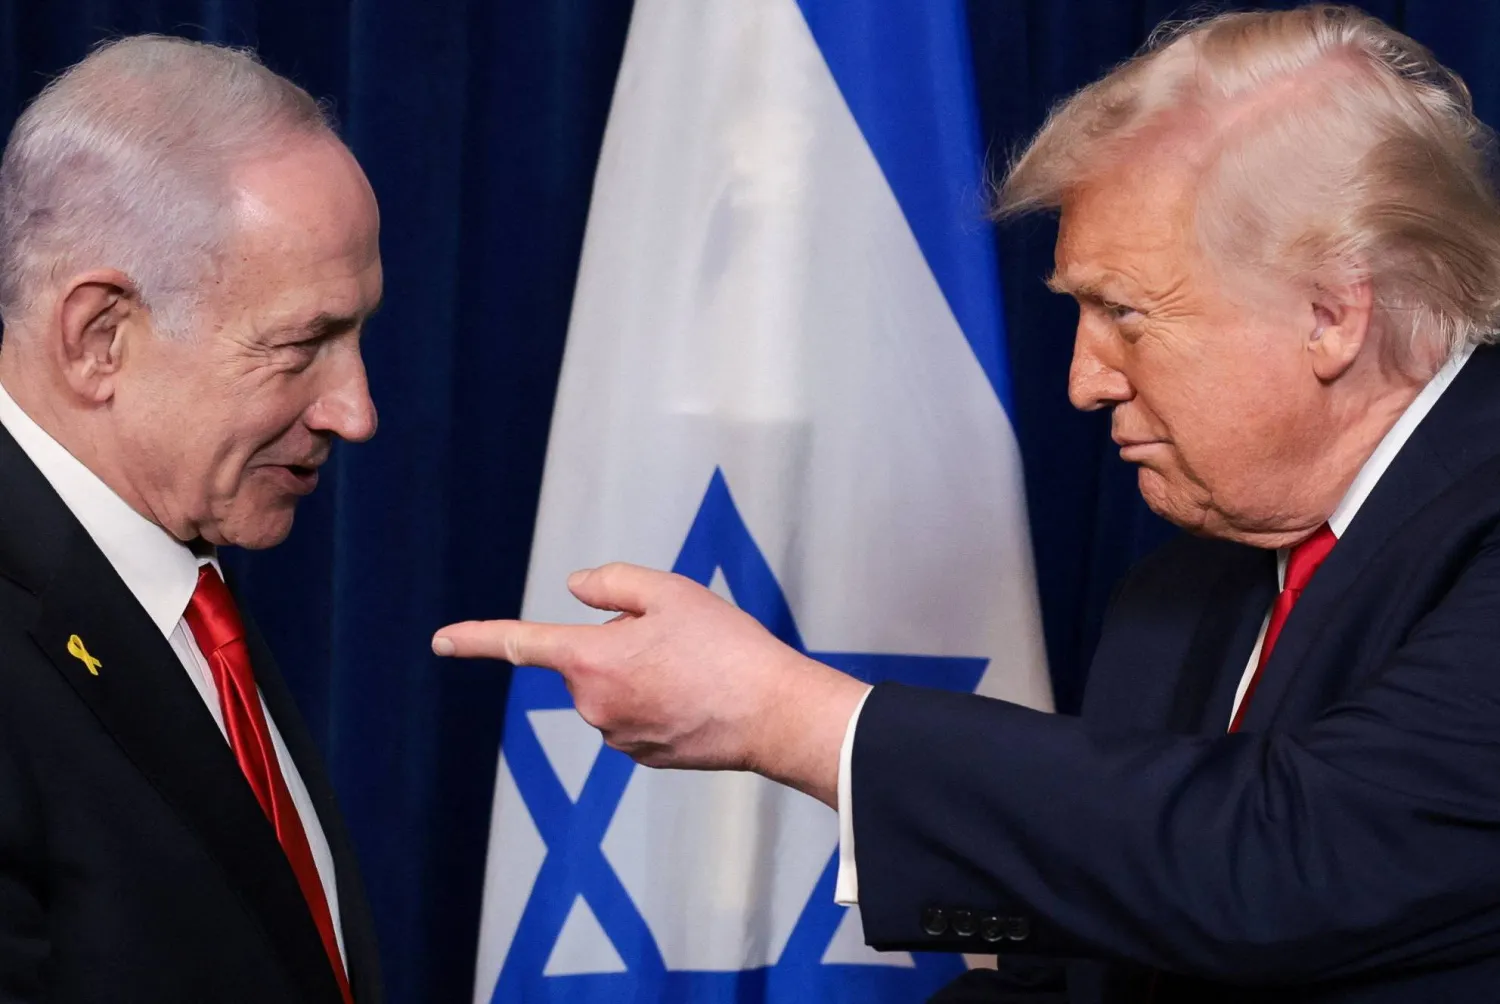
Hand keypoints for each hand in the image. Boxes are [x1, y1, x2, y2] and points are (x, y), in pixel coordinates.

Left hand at [432, 563, 868, 805]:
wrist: (775, 715)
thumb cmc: (726, 648)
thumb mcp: (670, 591)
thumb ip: (612, 583)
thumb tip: (575, 590)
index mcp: (590, 660)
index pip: (520, 643)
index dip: (477, 637)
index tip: (440, 640)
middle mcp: (593, 706)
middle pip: (587, 659)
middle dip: (617, 641)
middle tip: (677, 635)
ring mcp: (618, 737)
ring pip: (614, 688)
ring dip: (641, 671)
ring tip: (698, 667)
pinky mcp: (645, 756)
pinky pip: (637, 715)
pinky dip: (660, 699)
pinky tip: (700, 694)